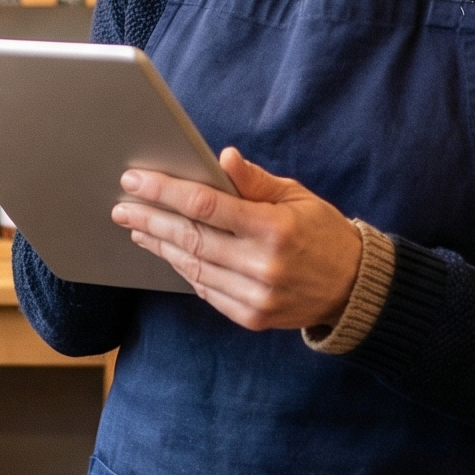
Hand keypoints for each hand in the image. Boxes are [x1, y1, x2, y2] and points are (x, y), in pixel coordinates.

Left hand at [112, 148, 362, 332]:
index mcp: (274, 228)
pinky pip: (205, 290)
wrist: (352, 288)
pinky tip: (168, 252)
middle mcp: (261, 265)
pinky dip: (183, 269)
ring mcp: (255, 296)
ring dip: (160, 245)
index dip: (165, 191)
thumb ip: (255, 181)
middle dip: (150, 219)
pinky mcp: (250, 316)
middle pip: (190, 238)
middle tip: (122, 207)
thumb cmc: (322, 232)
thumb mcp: (296, 196)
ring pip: (192, 266)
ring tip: (137, 227)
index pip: (206, 205)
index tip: (136, 180)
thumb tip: (221, 157)